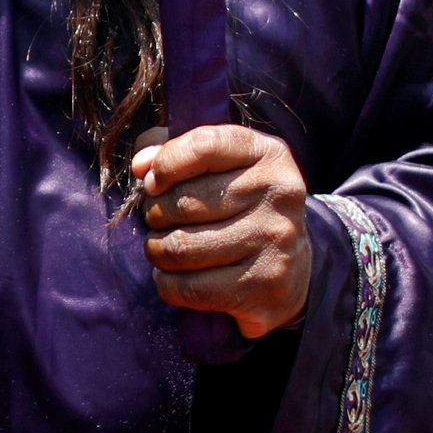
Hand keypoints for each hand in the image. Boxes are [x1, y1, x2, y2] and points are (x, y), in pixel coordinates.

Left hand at [131, 125, 312, 338]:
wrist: (291, 272)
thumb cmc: (242, 210)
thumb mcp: (222, 168)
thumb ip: (175, 152)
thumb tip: (140, 164)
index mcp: (268, 154)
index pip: (204, 146)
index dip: (166, 163)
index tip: (153, 182)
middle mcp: (278, 194)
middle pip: (184, 202)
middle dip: (156, 215)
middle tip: (160, 222)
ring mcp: (274, 241)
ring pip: (180, 247)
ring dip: (158, 251)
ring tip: (164, 249)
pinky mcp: (263, 286)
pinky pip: (188, 287)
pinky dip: (168, 284)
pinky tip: (175, 277)